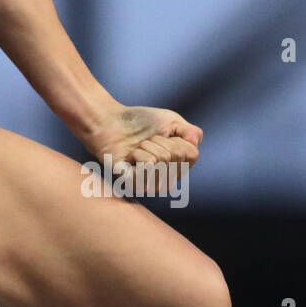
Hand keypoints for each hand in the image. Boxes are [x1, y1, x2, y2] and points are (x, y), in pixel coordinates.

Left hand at [81, 104, 202, 194]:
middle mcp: (167, 180)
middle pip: (175, 156)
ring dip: (147, 146)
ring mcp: (150, 185)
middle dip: (159, 141)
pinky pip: (147, 166)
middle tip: (145, 142)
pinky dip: (138, 154)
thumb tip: (195, 142)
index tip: (162, 136)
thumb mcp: (171, 121)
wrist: (110, 122)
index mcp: (179, 167)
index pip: (192, 154)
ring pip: (161, 160)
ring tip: (136, 149)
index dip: (176, 139)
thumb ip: (190, 131)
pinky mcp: (133, 185)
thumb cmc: (140, 122)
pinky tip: (129, 157)